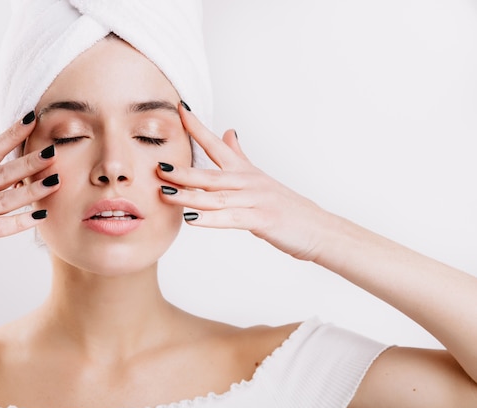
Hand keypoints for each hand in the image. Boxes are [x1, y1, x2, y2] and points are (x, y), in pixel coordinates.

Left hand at [157, 103, 332, 260]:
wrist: (319, 228)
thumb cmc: (287, 206)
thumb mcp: (260, 178)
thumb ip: (240, 156)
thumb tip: (229, 131)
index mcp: (246, 171)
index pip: (217, 145)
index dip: (198, 127)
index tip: (180, 108)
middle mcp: (249, 181)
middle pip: (211, 173)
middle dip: (183, 170)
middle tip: (158, 165)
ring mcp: (256, 200)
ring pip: (217, 195)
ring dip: (189, 194)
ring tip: (164, 192)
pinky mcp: (263, 219)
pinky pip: (232, 218)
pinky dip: (211, 219)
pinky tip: (192, 219)